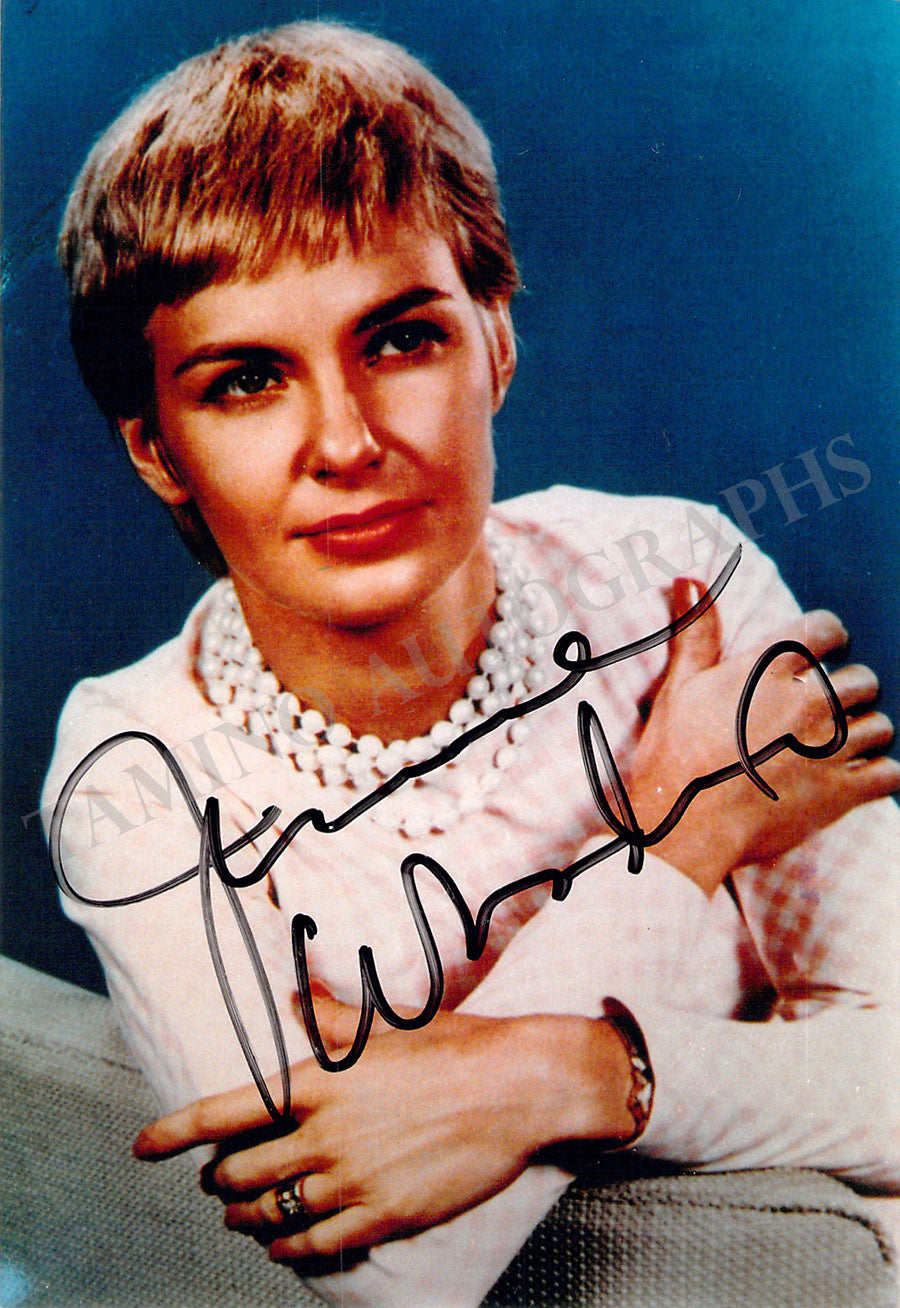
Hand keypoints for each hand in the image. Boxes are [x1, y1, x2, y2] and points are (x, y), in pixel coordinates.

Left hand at [133, 997, 633, 1264]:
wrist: (515, 1087)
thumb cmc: (452, 1048)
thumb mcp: (384, 1025)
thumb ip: (328, 1018)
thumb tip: (292, 995)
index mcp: (316, 1083)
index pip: (223, 1113)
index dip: (174, 1133)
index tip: (144, 1146)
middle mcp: (323, 1135)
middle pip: (239, 1172)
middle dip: (218, 1179)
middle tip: (217, 1179)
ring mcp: (351, 1180)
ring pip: (271, 1214)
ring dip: (245, 1218)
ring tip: (240, 1217)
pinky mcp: (382, 1214)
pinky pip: (316, 1245)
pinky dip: (287, 1249)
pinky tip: (281, 1247)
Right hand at [629, 579, 899, 895]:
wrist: (684, 825)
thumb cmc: (675, 754)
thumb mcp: (679, 685)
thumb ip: (696, 630)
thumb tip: (690, 579)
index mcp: (772, 668)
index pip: (826, 629)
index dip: (827, 637)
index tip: (818, 652)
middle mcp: (810, 700)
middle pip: (861, 679)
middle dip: (848, 689)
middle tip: (822, 709)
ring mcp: (831, 747)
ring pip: (879, 724)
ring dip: (864, 731)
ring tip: (837, 744)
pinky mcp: (843, 791)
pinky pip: (890, 771)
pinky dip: (879, 773)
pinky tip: (855, 777)